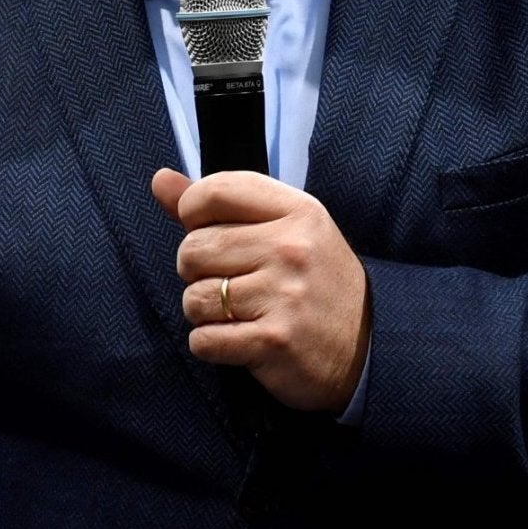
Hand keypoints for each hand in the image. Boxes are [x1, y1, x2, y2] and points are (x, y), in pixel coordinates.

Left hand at [151, 167, 370, 412]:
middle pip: (193, 248)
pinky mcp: (274, 341)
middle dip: (196, 270)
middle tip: (226, 281)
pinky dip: (210, 344)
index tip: (205, 230)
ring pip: (193, 297)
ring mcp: (284, 296)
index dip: (191, 212)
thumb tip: (160, 179)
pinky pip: (204, 339)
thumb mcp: (284, 229)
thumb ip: (219, 204)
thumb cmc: (314, 281)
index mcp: (297, 211)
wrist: (367, 349)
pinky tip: (238, 339)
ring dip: (203, 312)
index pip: (213, 191)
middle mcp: (291, 248)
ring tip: (235, 312)